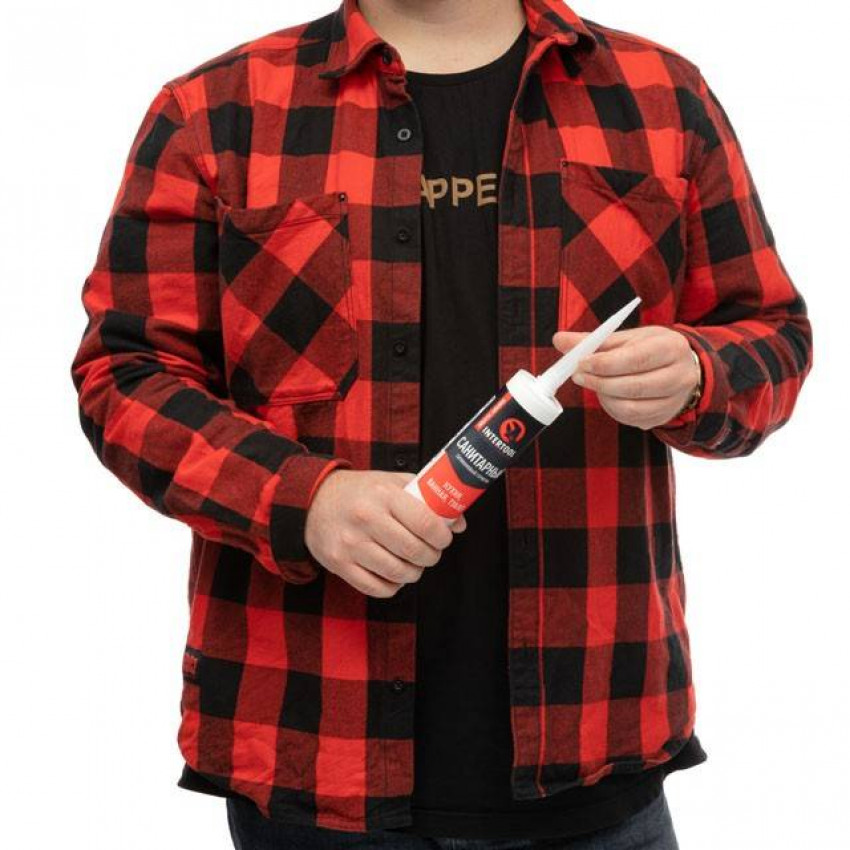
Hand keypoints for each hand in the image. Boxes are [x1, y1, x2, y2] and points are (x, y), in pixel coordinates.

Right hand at [304, 469, 466, 596]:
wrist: (312, 501)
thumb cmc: (360, 492)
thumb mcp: (391, 482)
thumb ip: (426, 498)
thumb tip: (458, 523)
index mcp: (383, 495)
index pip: (425, 522)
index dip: (442, 536)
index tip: (444, 538)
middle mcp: (366, 519)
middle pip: (414, 551)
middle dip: (431, 556)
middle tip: (431, 551)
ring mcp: (351, 544)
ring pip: (398, 573)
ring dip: (414, 572)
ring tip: (413, 563)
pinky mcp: (340, 565)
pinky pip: (377, 588)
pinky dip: (393, 585)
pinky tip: (393, 574)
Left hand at [551, 325, 700, 430]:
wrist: (681, 368)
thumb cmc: (649, 349)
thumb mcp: (627, 338)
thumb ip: (593, 340)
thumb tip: (558, 339)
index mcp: (672, 348)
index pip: (636, 359)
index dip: (605, 363)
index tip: (581, 363)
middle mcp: (680, 376)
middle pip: (634, 386)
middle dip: (599, 382)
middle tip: (578, 376)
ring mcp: (674, 401)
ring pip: (632, 407)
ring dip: (604, 397)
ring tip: (592, 384)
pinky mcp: (664, 417)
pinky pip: (632, 419)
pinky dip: (612, 408)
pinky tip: (606, 396)